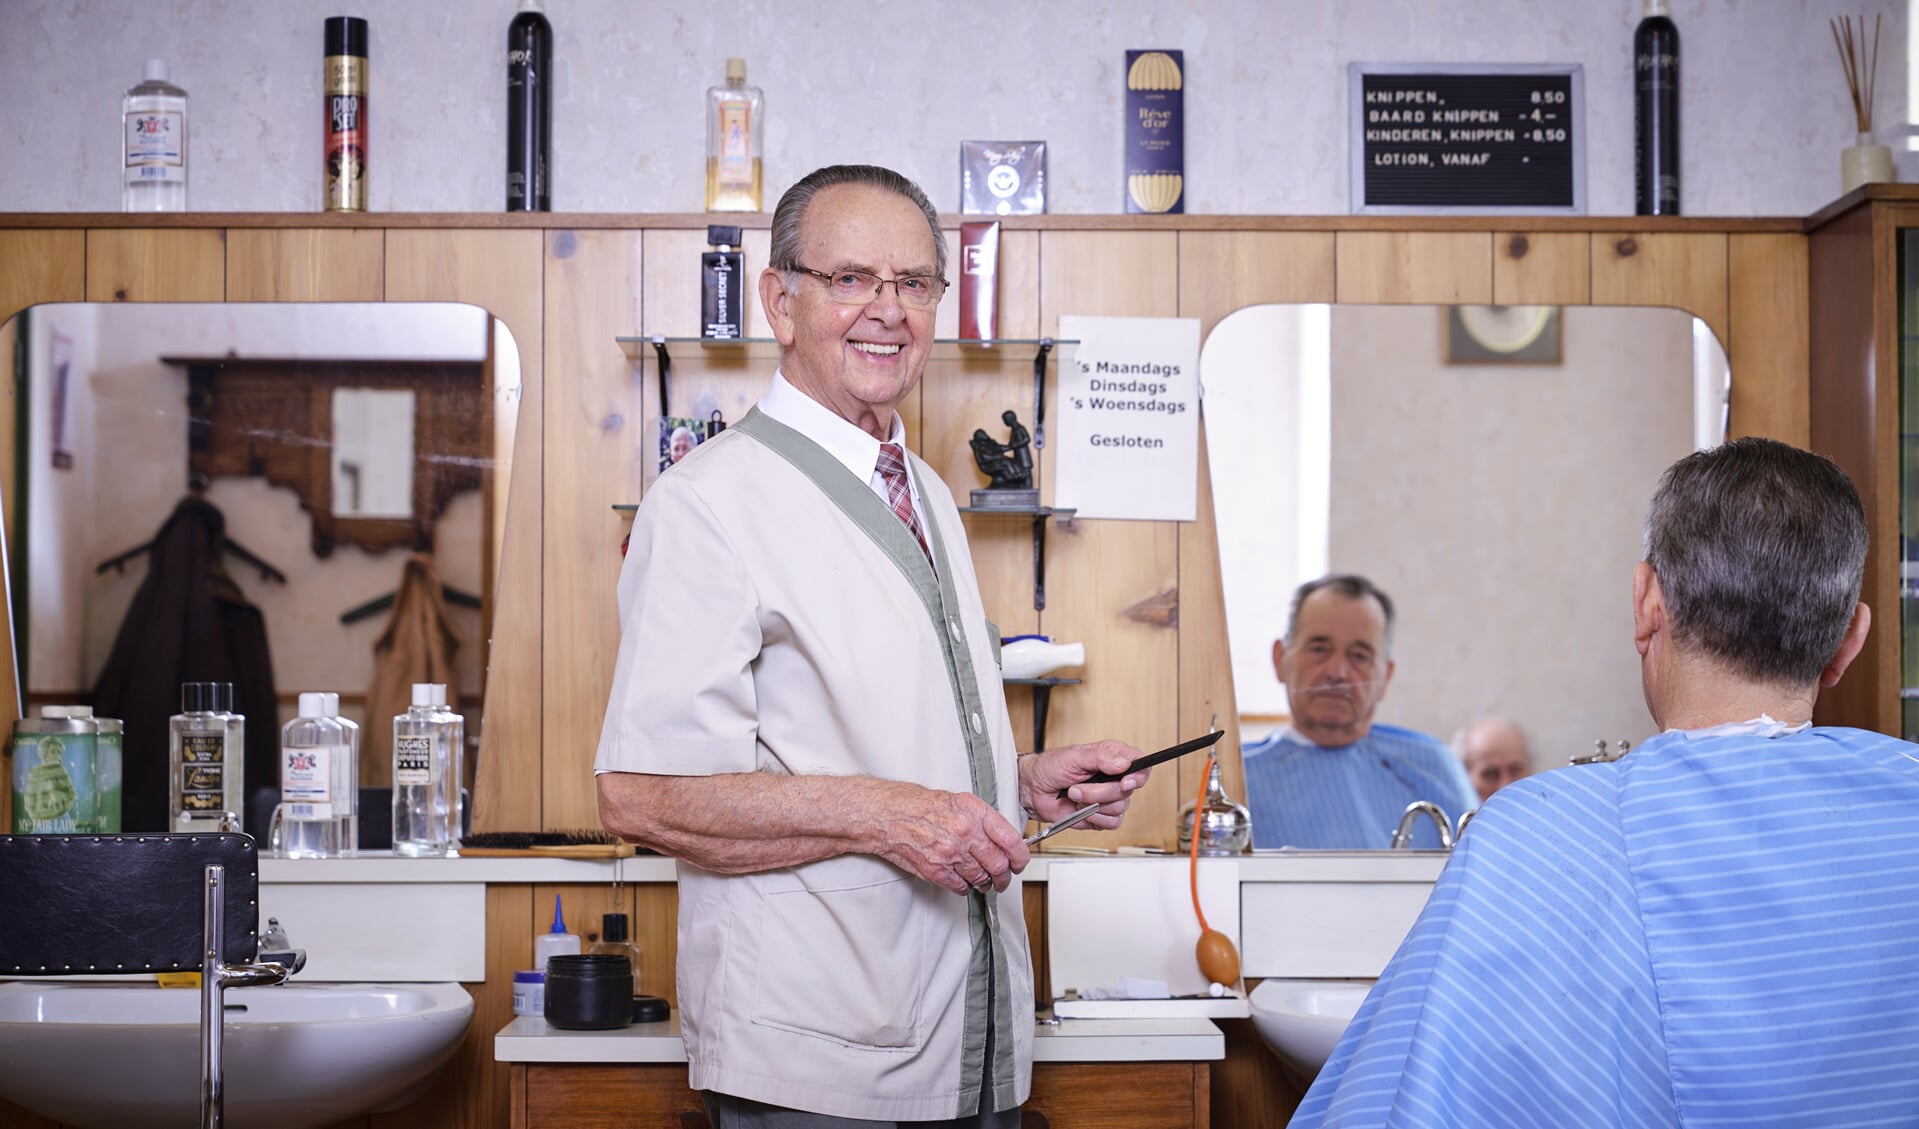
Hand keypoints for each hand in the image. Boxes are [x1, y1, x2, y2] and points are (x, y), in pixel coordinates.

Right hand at [874, 786, 1031, 895]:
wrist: (888, 815)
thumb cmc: (918, 804)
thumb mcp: (958, 800)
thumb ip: (982, 819)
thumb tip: (1001, 838)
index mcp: (974, 813)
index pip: (1011, 840)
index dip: (1021, 857)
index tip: (1020, 862)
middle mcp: (966, 833)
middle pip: (999, 865)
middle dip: (1005, 876)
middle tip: (1004, 879)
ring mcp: (951, 854)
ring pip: (982, 879)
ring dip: (985, 884)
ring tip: (984, 882)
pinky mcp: (936, 871)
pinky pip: (961, 887)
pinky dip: (965, 888)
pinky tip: (963, 882)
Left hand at [1020, 740, 1147, 828]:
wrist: (1033, 790)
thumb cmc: (1050, 768)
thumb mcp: (1074, 756)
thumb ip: (1100, 757)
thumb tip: (1123, 763)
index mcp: (1112, 757)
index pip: (1141, 765)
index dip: (1138, 775)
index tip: (1125, 781)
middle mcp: (1114, 777)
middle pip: (1129, 791)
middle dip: (1101, 792)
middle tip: (1078, 786)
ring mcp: (1108, 798)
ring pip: (1119, 809)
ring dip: (1093, 804)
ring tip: (1075, 795)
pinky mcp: (1102, 816)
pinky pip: (1111, 823)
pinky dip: (1093, 818)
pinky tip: (1080, 809)